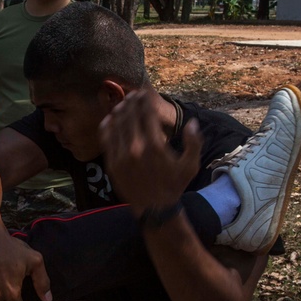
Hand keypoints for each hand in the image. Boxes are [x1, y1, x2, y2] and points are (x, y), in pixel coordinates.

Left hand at [99, 91, 201, 215]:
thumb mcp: (191, 164)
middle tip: (134, 93)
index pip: (147, 113)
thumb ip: (194, 142)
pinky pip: (106, 139)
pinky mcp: (111, 163)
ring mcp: (121, 156)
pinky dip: (107, 125)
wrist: (155, 208)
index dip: (145, 99)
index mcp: (155, 145)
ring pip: (116, 125)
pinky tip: (110, 118)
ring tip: (124, 103)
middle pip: (130, 115)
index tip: (145, 92)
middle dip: (132, 101)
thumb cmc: (174, 185)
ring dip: (120, 110)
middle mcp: (136, 148)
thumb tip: (192, 123)